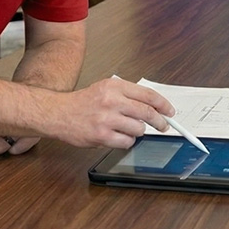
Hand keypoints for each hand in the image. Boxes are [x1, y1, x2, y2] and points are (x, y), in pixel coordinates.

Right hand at [52, 76, 173, 148]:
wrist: (58, 113)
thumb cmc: (83, 102)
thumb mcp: (105, 88)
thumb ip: (127, 94)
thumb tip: (153, 106)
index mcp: (114, 86)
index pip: (147, 95)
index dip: (163, 104)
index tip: (170, 111)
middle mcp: (111, 101)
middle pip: (147, 113)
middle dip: (160, 121)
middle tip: (164, 126)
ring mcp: (106, 119)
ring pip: (138, 129)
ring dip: (137, 131)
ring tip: (127, 128)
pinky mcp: (101, 136)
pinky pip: (126, 142)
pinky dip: (126, 141)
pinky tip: (118, 136)